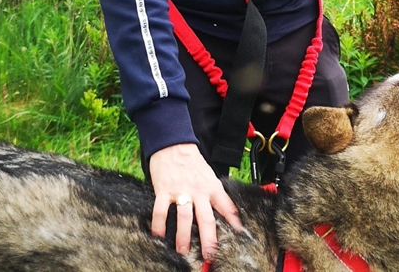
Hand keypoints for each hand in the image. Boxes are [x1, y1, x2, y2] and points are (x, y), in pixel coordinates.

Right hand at [149, 143, 242, 259]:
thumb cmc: (192, 162)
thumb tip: (225, 213)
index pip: (227, 208)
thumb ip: (215, 194)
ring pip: (184, 218)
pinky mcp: (164, 190)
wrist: (174, 143)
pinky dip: (159, 225)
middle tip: (209, 255)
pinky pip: (161, 211)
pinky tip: (158, 236)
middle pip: (206, 219)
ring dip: (183, 237)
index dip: (234, 223)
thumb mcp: (210, 176)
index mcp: (212, 187)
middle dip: (208, 240)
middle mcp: (198, 191)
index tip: (240, 238)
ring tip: (182, 251)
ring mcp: (181, 191)